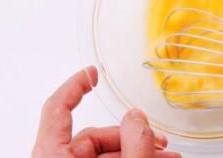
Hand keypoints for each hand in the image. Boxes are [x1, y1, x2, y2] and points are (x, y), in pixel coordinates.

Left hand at [32, 67, 181, 157]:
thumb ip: (134, 145)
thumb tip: (137, 118)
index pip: (56, 109)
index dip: (74, 86)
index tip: (91, 72)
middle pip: (92, 135)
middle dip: (130, 133)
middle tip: (158, 140)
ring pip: (105, 152)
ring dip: (138, 148)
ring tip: (166, 154)